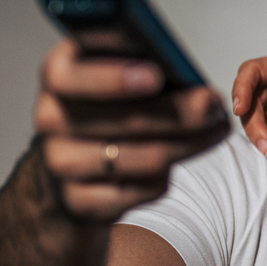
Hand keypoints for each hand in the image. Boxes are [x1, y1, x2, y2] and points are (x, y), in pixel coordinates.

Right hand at [35, 39, 230, 222]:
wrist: (70, 166)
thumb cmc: (106, 107)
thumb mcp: (115, 73)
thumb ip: (144, 64)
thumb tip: (189, 75)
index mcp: (58, 73)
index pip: (73, 72)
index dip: (114, 76)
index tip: (155, 75)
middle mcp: (51, 116)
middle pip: (125, 119)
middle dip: (180, 112)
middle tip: (214, 104)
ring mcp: (62, 162)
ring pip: (144, 157)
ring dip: (189, 142)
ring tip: (215, 128)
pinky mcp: (80, 201)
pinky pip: (144, 188)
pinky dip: (167, 176)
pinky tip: (175, 161)